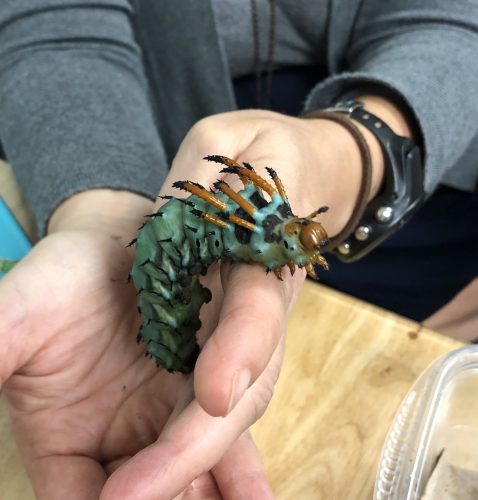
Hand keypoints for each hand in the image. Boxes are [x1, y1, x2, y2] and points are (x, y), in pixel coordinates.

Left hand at [1, 101, 396, 498]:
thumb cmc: (253, 158)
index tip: (218, 395)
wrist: (277, 182)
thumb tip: (175, 218)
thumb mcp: (228, 143)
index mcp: (264, 254)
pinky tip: (184, 493)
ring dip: (198, 464)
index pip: (257, 307)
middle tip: (138, 492)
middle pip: (247, 383)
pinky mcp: (226, 350)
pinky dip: (201, 456)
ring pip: (236, 411)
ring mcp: (247, 336)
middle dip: (200, 442)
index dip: (242, 348)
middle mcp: (261, 308)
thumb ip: (206, 181)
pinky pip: (218, 411)